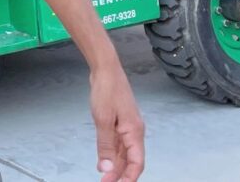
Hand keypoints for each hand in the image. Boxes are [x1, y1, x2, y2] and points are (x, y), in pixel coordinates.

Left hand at [90, 65, 144, 181]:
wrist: (106, 69)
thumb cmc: (107, 89)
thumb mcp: (103, 120)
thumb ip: (105, 146)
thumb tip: (105, 168)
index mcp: (134, 132)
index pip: (136, 163)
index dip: (128, 178)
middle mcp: (134, 131)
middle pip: (131, 160)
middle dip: (120, 175)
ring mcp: (127, 127)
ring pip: (124, 153)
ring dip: (115, 166)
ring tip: (103, 177)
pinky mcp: (120, 122)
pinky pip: (118, 144)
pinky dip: (112, 154)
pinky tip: (103, 161)